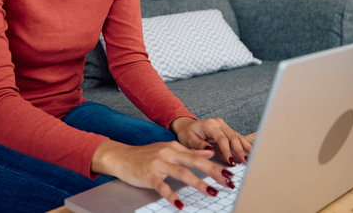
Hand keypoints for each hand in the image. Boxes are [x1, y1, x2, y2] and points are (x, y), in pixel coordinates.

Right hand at [91, 140, 236, 209]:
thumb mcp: (168, 150)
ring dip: (198, 183)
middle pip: (195, 162)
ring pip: (182, 173)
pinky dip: (172, 196)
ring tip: (211, 192)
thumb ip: (187, 152)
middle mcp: (169, 153)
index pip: (200, 156)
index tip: (230, 173)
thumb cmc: (145, 156)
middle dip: (214, 172)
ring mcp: (159, 164)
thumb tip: (208, 153)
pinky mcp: (149, 175)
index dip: (216, 164)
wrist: (121, 157)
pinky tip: (180, 205)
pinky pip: (162, 187)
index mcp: (175, 148)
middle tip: (228, 181)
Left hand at [170, 117, 252, 166]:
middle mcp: (219, 124)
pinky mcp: (228, 130)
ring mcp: (225, 126)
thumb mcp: (188, 139)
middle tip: (246, 162)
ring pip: (238, 137)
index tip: (231, 162)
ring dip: (246, 147)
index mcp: (210, 125)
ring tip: (254, 156)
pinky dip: (247, 143)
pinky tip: (255, 147)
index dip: (227, 151)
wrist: (187, 125)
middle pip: (232, 137)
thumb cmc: (187, 133)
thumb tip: (210, 151)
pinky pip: (238, 137)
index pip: (222, 138)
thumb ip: (198, 145)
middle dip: (240, 150)